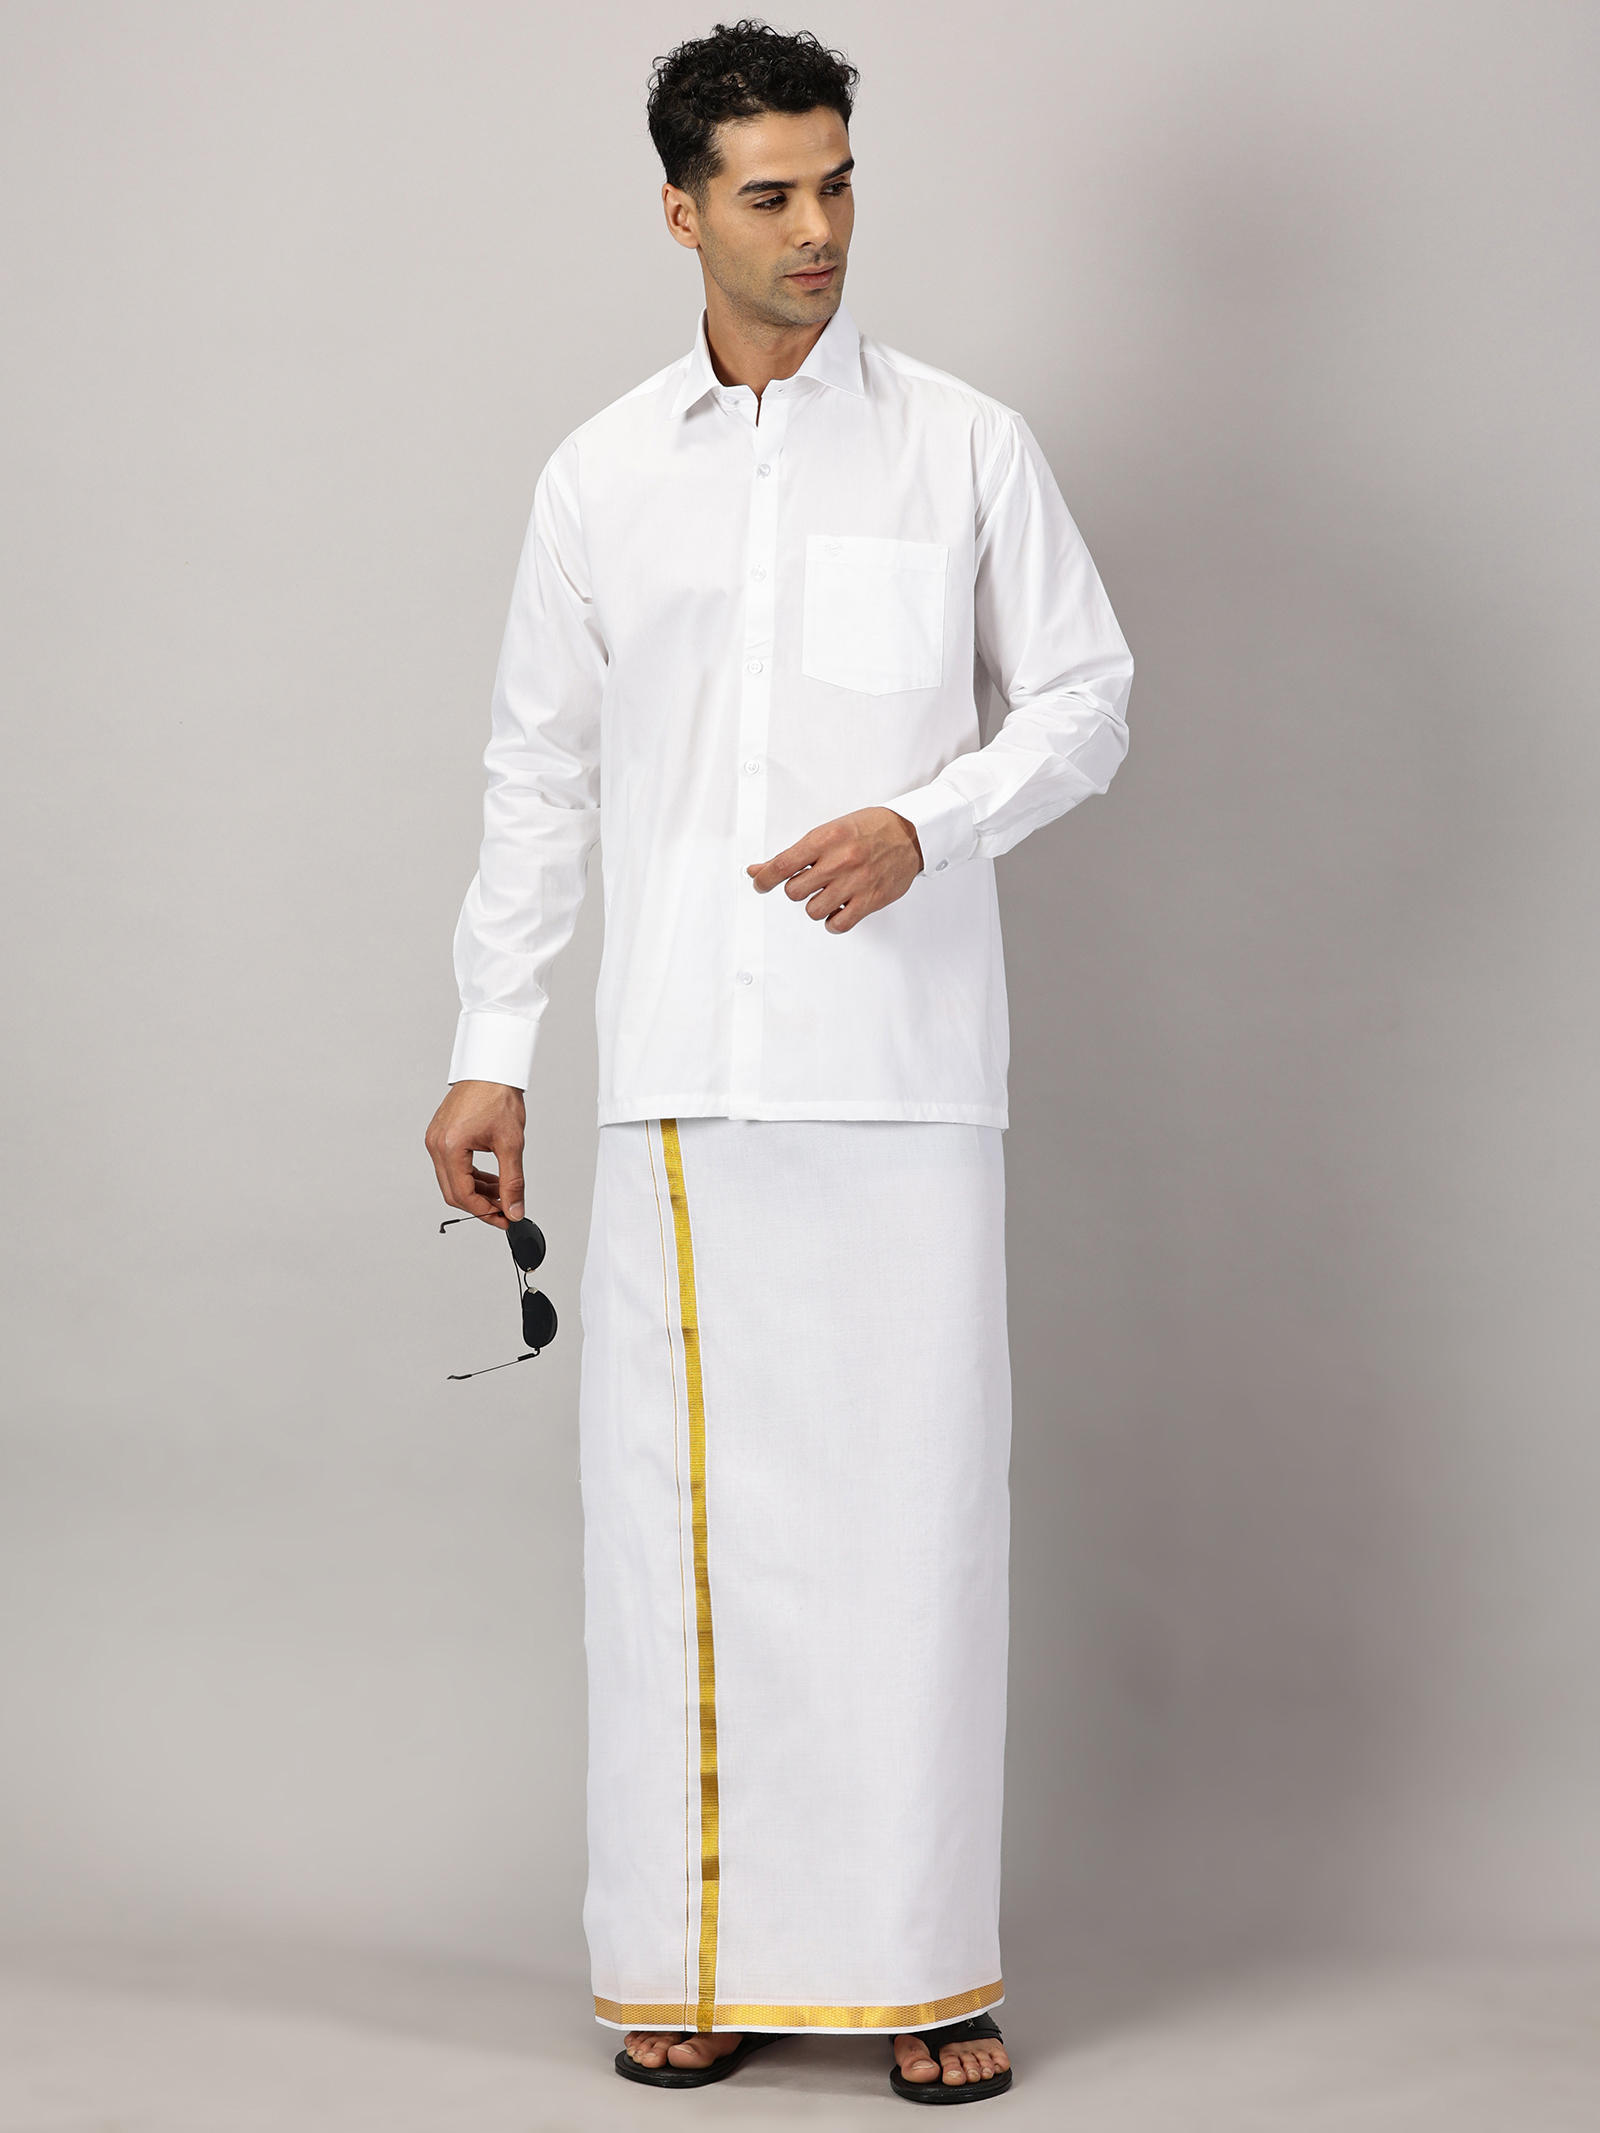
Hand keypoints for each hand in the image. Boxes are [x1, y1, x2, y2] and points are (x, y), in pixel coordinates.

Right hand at [425, 1080, 526, 1228]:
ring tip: (502, 1195)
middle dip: (480, 1206)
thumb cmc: (497, 1095)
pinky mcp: (441, 1135)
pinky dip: (471, 1177)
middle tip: (504, 1212)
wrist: (491, 1070)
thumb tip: (514, 1208)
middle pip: (454, 1192)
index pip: (463, 1194)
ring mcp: (436, 1139)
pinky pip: (453, 1166)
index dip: (484, 1212)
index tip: (504, 1219)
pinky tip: (491, 1181)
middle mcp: (437, 1144)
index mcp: (450, 1146)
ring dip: (477, 1192)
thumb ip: (513, 1181)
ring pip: (453, 1181)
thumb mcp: (511, 1143)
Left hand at [747, 807, 922, 932]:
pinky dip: (833, 921)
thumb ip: (794, 854)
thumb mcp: (828, 831)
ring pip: (813, 910)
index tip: (760, 884)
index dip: (764, 879)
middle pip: (794, 892)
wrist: (910, 834)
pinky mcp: (871, 900)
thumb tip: (758, 870)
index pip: (782, 866)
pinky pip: (838, 924)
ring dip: (815, 905)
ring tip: (828, 894)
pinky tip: (838, 909)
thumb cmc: (868, 830)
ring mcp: (856, 882)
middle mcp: (840, 861)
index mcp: (826, 839)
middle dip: (797, 889)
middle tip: (810, 882)